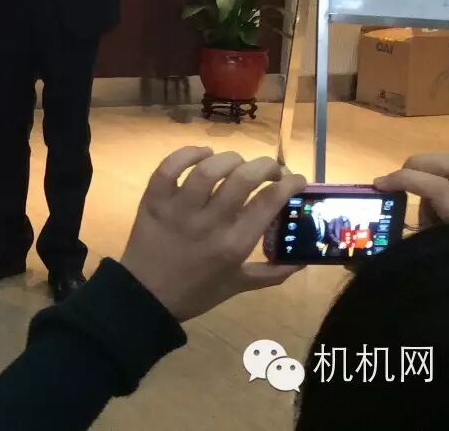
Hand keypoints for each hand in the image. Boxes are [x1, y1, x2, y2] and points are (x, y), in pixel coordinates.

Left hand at [119, 146, 306, 322]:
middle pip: (243, 178)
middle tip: (271, 168)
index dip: (288, 184)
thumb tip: (303, 260)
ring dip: (229, 159)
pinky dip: (188, 153)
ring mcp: (179, 209)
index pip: (268, 203)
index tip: (296, 179)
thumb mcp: (238, 285)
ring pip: (208, 169)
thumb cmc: (195, 291)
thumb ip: (272, 273)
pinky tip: (203, 154)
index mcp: (234, 244)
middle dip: (265, 166)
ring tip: (237, 162)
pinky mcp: (154, 200)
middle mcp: (210, 223)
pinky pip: (169, 167)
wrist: (146, 295)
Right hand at [375, 153, 448, 227]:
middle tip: (398, 176)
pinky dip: (444, 184)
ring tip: (419, 197)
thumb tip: (389, 212)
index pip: (438, 187)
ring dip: (431, 173)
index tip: (379, 184)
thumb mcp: (430, 256)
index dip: (404, 179)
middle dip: (420, 163)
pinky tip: (436, 206)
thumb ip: (414, 232)